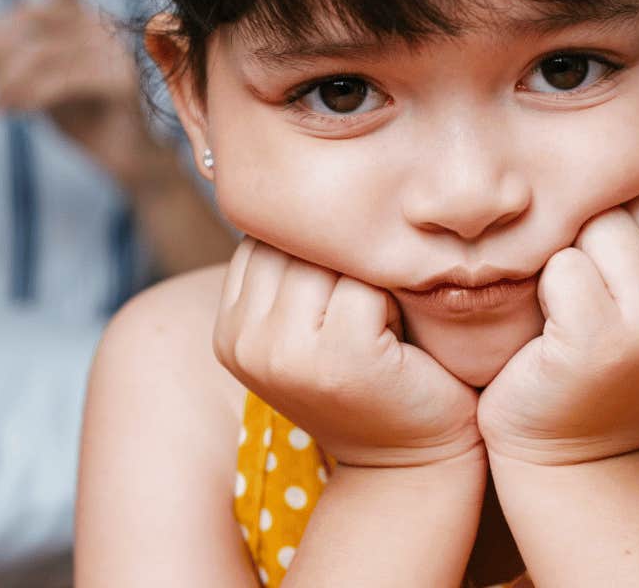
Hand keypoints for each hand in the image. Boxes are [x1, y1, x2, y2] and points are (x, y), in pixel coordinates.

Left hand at [0, 0, 175, 189]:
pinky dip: (25, 97)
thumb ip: (2, 43)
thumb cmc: (79, 111)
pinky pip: (56, 82)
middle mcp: (100, 22)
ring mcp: (113, 49)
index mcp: (82, 16)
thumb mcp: (33, 73)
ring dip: (6, 82)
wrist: (126, 157)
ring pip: (37, 54)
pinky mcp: (118, 80)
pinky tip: (8, 112)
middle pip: (29, 19)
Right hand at [212, 239, 482, 468]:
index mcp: (227, 329)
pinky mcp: (340, 357)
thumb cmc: (373, 378)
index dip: (314, 252)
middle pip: (294, 243)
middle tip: (370, 310)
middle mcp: (242, 341)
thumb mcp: (311, 322)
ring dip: (367, 276)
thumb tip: (293, 177)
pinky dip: (394, 299)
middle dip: (341, 259)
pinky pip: (367, 284)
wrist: (411, 461)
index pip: (265, 237)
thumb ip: (290, 269)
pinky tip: (397, 336)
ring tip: (380, 321)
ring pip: (329, 258)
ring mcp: (285, 352)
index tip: (341, 297)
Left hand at [476, 185, 638, 466]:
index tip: (610, 265)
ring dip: (569, 257)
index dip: (624, 213)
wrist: (570, 453)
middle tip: (584, 288)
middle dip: (595, 229)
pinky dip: (544, 288)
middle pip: (635, 201)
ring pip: (599, 225)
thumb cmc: (599, 361)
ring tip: (569, 306)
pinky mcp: (600, 337)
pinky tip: (551, 327)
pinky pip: (563, 265)